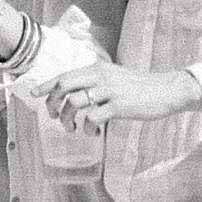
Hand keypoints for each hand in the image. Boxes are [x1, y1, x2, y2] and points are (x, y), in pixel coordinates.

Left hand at [45, 60, 201, 132]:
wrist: (168, 90)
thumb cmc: (140, 87)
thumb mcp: (115, 77)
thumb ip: (96, 81)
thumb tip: (75, 92)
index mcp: (97, 69)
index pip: (64, 75)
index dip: (46, 85)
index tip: (33, 93)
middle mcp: (100, 76)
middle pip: (64, 86)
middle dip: (52, 103)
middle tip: (54, 116)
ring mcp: (109, 91)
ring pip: (74, 103)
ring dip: (67, 119)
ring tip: (72, 128)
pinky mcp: (119, 106)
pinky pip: (92, 118)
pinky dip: (87, 128)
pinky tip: (93, 132)